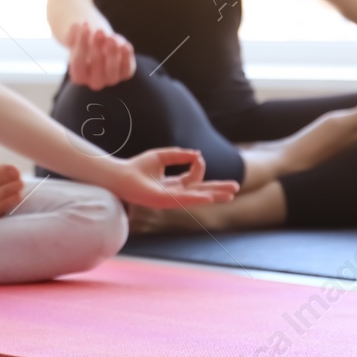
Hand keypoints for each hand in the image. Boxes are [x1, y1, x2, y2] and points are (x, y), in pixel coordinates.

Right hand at [65, 21, 135, 89]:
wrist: (101, 41)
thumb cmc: (86, 38)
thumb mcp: (77, 34)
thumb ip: (74, 31)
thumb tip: (78, 27)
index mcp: (78, 75)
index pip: (78, 63)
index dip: (82, 45)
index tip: (85, 27)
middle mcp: (94, 81)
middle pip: (96, 71)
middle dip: (97, 49)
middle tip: (99, 31)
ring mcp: (110, 79)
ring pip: (112, 72)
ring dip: (112, 54)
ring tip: (111, 37)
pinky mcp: (125, 73)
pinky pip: (127, 70)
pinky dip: (126, 58)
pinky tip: (124, 45)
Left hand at [109, 148, 239, 210]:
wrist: (120, 175)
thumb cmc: (137, 167)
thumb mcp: (161, 156)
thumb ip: (179, 155)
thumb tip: (198, 155)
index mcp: (173, 184)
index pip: (194, 178)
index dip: (199, 167)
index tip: (198, 157)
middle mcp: (174, 193)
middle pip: (201, 192)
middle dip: (218, 190)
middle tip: (235, 189)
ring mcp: (170, 199)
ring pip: (196, 197)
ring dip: (214, 195)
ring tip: (230, 195)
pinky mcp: (164, 201)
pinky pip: (184, 199)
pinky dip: (197, 197)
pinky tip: (209, 197)